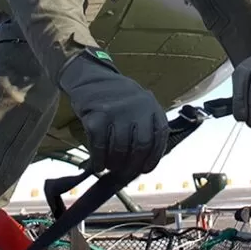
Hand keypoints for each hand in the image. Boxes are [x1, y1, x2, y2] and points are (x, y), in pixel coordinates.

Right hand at [59, 48, 168, 177]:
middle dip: (132, 165)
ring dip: (115, 165)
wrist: (90, 77)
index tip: (145, 169)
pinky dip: (99, 161)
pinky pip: (99, 147)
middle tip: (124, 172)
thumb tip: (142, 163)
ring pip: (120, 150)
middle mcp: (137, 107)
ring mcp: (116, 112)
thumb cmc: (117, 97)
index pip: (160, 137)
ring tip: (111, 166)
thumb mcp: (139, 104)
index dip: (154, 157)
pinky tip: (98, 165)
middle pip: (141, 146)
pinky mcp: (96, 117)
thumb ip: (145, 126)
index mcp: (151, 105)